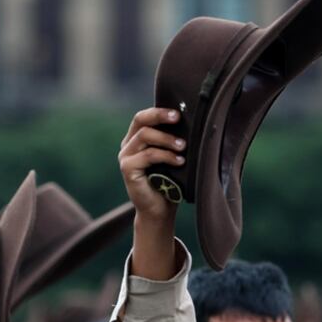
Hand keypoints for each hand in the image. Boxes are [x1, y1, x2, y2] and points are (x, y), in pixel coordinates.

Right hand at [118, 107, 183, 279]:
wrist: (159, 211)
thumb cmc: (169, 182)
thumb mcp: (172, 157)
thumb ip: (174, 141)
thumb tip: (195, 124)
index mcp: (136, 139)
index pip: (143, 117)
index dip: (159, 111)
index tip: (178, 112)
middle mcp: (128, 145)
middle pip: (140, 120)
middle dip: (160, 116)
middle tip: (178, 119)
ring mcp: (126, 157)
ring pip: (145, 136)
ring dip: (167, 139)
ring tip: (184, 147)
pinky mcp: (127, 169)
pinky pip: (147, 155)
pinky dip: (165, 156)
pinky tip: (179, 161)